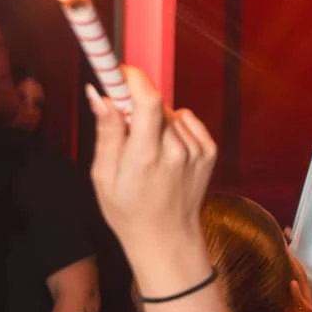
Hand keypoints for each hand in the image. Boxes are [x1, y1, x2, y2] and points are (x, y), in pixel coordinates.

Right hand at [87, 68, 215, 293]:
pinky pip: (187, 121)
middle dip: (137, 105)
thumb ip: (107, 132)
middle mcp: (176, 151)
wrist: (167, 238)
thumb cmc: (129, 211)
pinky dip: (176, 128)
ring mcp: (197, 151)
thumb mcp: (103, 176)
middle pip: (156, 105)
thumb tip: (102, 95)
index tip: (119, 72)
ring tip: (147, 151)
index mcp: (146, 156)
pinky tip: (167, 152)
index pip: (147, 100)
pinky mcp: (209, 151)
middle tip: (125, 126)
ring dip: (156, 121)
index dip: (133, 79)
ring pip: (171, 113)